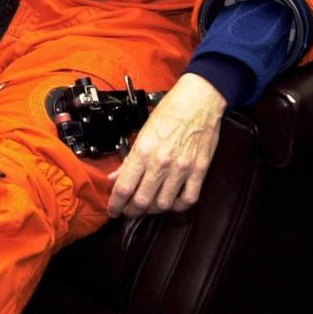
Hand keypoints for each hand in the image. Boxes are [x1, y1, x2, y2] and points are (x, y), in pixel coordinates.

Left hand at [107, 72, 226, 217]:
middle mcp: (162, 163)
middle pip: (142, 201)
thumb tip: (115, 176)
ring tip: (147, 206)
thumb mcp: (142, 131)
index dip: (116, 204)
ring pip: (163, 204)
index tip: (113, 210)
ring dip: (152, 210)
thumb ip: (129, 157)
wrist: (199, 102)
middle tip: (127, 212)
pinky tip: (171, 202)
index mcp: (144, 151)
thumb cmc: (170, 111)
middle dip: (131, 211)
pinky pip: (188, 199)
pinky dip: (177, 206)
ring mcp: (182, 169)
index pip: (124, 187)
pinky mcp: (199, 171)